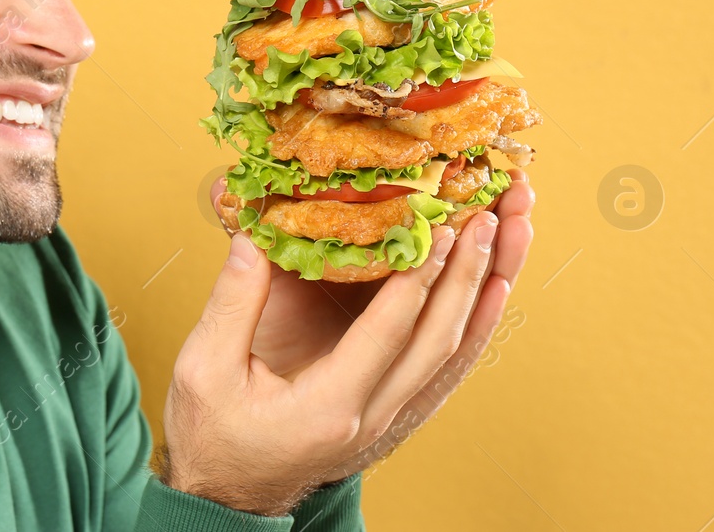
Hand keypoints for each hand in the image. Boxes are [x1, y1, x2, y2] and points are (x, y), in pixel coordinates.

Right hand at [159, 173, 534, 514]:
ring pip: (452, 354)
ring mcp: (389, 421)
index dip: (416, 278)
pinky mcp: (393, 417)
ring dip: (484, 293)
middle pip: (438, 342)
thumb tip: (253, 237)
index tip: (439, 226)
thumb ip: (232, 300)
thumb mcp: (203, 366)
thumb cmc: (212, 434)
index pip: (387, 333)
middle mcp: (372, 418)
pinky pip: (446, 369)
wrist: (229, 496)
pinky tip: (492, 293)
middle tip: (491, 216)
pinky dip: (474, 328)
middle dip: (468, 274)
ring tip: (510, 239)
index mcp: (327, 407)